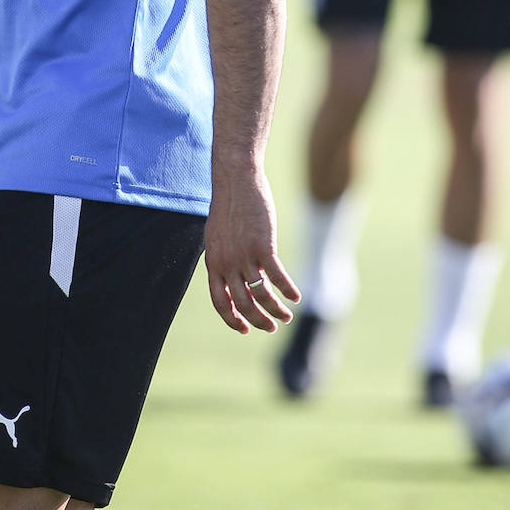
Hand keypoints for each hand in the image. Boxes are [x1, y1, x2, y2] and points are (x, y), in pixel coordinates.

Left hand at [205, 165, 299, 333]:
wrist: (236, 180)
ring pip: (261, 295)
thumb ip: (223, 258)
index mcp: (214, 262)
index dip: (233, 320)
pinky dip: (288, 290)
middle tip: (272, 327)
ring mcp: (244, 256)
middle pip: (243, 304)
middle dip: (259, 321)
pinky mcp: (263, 246)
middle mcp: (227, 263)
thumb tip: (231, 278)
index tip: (246, 329)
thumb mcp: (217, 236)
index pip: (220, 302)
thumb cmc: (228, 206)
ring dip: (276, 310)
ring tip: (286, 315)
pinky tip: (295, 296)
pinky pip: (277, 277)